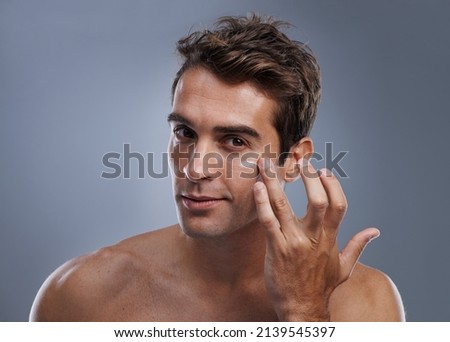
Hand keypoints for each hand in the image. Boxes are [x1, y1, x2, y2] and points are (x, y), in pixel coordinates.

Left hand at [253, 158, 379, 320]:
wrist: (303, 309)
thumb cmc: (321, 287)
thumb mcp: (345, 267)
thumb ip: (358, 246)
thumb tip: (375, 231)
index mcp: (330, 238)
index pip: (339, 205)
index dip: (333, 185)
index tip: (324, 169)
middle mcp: (314, 238)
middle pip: (317, 201)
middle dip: (309, 177)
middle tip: (300, 160)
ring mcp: (293, 242)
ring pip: (284, 206)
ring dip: (274, 183)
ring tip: (266, 165)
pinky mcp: (275, 249)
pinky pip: (268, 221)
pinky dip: (262, 203)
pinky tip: (257, 187)